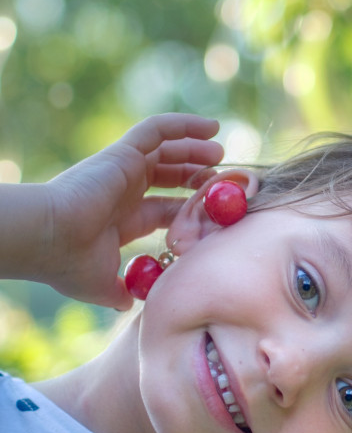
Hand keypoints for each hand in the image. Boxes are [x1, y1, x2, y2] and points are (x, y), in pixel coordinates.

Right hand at [44, 113, 222, 308]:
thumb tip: (130, 306)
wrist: (48, 239)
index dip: (191, 208)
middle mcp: (124, 190)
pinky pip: (158, 130)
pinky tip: (210, 127)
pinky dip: (184, 125)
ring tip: (221, 153)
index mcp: (123, 218)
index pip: (166, 208)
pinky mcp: (122, 153)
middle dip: (195, 175)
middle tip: (223, 178)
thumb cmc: (70, 264)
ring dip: (195, 148)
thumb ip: (122, 293)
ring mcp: (123, 169)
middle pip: (169, 176)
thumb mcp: (103, 286)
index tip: (217, 212)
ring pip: (166, 150)